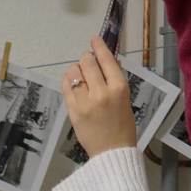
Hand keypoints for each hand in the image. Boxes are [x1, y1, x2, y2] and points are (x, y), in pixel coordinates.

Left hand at [63, 36, 138, 156]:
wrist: (112, 151)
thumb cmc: (122, 126)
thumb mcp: (125, 100)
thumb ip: (115, 81)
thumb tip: (108, 62)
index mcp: (119, 88)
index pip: (106, 60)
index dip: (99, 46)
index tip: (94, 39)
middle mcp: (102, 92)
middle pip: (87, 62)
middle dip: (86, 58)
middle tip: (87, 62)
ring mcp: (85, 101)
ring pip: (74, 72)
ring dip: (76, 70)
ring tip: (81, 77)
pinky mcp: (73, 110)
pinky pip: (66, 86)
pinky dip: (68, 80)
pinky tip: (72, 83)